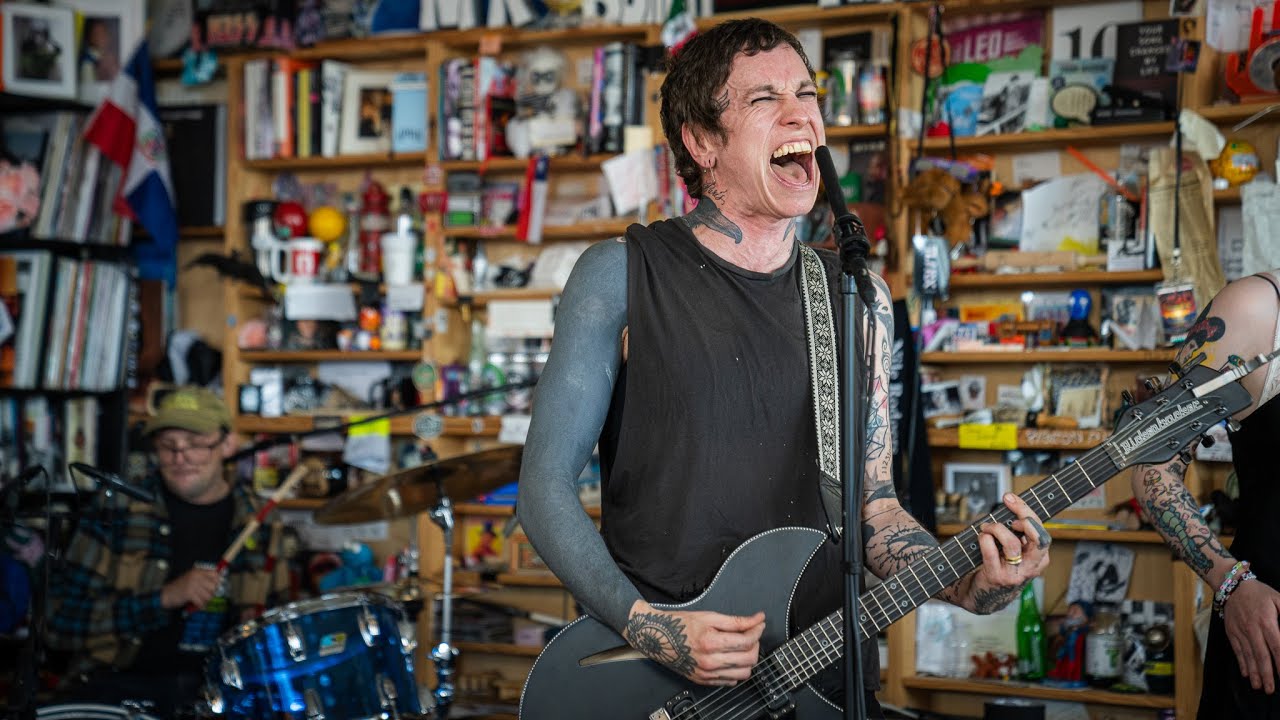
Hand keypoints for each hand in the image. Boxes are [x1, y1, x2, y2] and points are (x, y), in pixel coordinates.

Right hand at [160, 566, 221, 609]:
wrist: (166, 594)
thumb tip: (220, 581)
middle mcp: (196, 576)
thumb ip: (204, 578)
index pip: (215, 574)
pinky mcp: (189, 593)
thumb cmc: (180, 587)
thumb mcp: (191, 578)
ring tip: (200, 600)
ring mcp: (193, 584)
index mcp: (197, 571)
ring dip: (206, 600)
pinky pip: (201, 602)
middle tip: (207, 596)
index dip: (218, 581)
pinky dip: (201, 605)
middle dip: (212, 593)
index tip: (217, 586)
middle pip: (214, 586)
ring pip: (209, 595)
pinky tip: (198, 605)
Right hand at [623, 600, 764, 685]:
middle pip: (749, 659)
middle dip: (755, 645)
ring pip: (743, 674)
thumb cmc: (680, 624)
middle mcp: (709, 662)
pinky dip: (736, 670)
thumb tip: (757, 619)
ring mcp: (706, 674)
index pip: (746, 641)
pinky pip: (730, 681)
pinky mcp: (704, 681)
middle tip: (751, 634)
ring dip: (748, 660)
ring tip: (742, 647)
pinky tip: (730, 658)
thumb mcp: (709, 616)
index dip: (757, 630)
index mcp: (711, 642)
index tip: (758, 623)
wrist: (657, 637)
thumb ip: (736, 621)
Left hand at [968, 493, 1051, 612]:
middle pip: (1038, 538)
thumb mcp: (1016, 551)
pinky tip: (981, 536)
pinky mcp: (997, 577)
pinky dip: (984, 538)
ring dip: (996, 528)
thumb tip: (1010, 504)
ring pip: (1012, 543)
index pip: (1041, 530)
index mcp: (1040, 558)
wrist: (986, 595)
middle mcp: (1031, 567)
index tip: (1010, 498)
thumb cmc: (1001, 565)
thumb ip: (1017, 532)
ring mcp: (1015, 573)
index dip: (1026, 511)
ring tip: (987, 527)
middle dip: (1024, 516)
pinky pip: (990, 552)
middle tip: (1007, 505)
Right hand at [1223, 577, 1279, 692]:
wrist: (1232, 585)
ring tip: (1259, 686)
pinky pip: (1237, 650)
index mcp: (1266, 621)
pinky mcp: (1231, 632)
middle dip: (1267, 674)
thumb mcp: (1278, 598)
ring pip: (1248, 655)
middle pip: (1261, 655)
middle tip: (1270, 689)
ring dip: (1254, 672)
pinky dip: (1241, 663)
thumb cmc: (1259, 593)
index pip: (1276, 646)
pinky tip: (1246, 674)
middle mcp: (1252, 629)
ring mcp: (1240, 631)